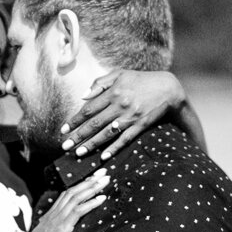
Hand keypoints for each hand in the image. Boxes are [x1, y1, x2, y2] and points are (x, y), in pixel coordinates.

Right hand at [19, 170, 108, 231]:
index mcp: (50, 216)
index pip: (66, 195)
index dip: (80, 186)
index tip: (92, 179)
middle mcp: (54, 214)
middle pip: (72, 191)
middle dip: (89, 180)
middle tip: (103, 172)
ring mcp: (57, 219)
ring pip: (76, 197)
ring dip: (92, 187)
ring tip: (106, 180)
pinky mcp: (62, 227)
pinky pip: (78, 211)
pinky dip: (91, 203)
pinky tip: (102, 198)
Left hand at [61, 70, 184, 160]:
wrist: (168, 88)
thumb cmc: (141, 81)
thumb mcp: (120, 75)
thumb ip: (100, 83)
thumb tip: (83, 97)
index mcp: (113, 92)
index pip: (88, 109)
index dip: (74, 121)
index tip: (63, 131)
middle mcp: (120, 105)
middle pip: (94, 123)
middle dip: (78, 136)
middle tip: (65, 146)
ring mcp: (130, 116)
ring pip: (106, 133)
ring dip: (92, 144)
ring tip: (79, 153)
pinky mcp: (140, 125)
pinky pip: (125, 139)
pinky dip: (114, 148)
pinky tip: (103, 156)